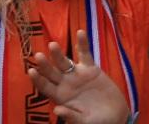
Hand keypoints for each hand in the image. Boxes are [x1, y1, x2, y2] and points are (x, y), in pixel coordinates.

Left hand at [24, 35, 139, 123]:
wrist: (117, 116)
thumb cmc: (98, 121)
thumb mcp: (85, 122)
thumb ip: (72, 116)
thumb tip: (57, 111)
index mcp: (60, 96)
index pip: (45, 86)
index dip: (38, 80)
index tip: (31, 72)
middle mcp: (65, 83)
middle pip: (52, 72)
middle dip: (45, 65)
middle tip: (38, 56)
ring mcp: (76, 74)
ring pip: (64, 61)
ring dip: (58, 53)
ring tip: (52, 45)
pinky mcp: (90, 69)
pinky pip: (85, 54)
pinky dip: (83, 44)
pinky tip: (80, 33)